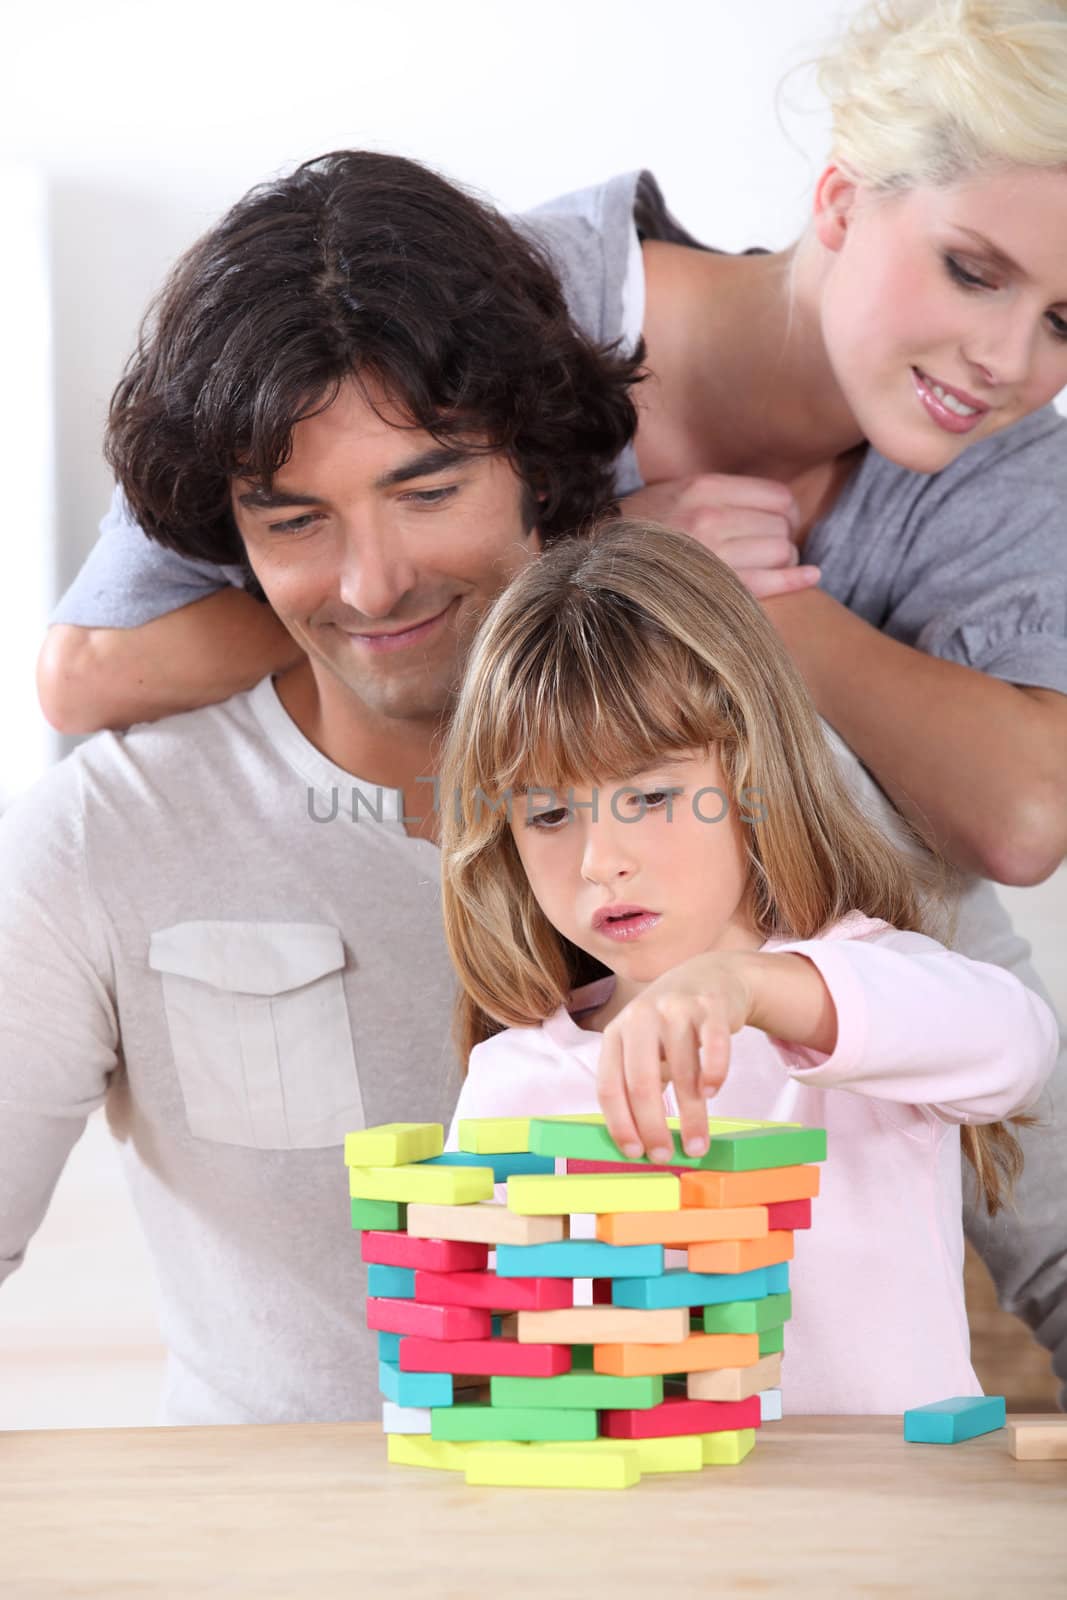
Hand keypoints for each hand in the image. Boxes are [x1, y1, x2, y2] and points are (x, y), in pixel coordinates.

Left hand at [596, 952, 753, 1164]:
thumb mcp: (643, 1047)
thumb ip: (636, 1084)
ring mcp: (676, 1009)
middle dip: (653, 1126)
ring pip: (682, 1071)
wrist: (710, 976)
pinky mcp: (711, 1006)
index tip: (635, 1153)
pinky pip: (714, 1045)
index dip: (620, 1123)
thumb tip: (638, 1143)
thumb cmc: (670, 1026)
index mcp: (616, 1033)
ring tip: (697, 1143)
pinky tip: (713, 1092)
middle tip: (666, 1156)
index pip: (609, 1085)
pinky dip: (714, 1072)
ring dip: (691, 1116)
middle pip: (640, 1082)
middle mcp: (640, 1017)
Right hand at [622, 476, 819, 599]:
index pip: (776, 496)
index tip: (781, 520)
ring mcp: (714, 556)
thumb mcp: (675, 491)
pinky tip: (812, 576)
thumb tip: (773, 505)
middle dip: (783, 536)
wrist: (598, 563)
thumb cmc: (641, 529)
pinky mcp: (715, 589)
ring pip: (781, 552)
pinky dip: (798, 579)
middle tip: (771, 545)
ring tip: (769, 563)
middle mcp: (711, 520)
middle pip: (781, 525)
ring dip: (784, 560)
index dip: (787, 510)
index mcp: (704, 489)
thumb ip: (719, 492)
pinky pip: (773, 582)